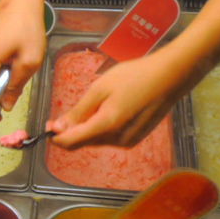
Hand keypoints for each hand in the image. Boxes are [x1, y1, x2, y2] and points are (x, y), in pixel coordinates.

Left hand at [46, 47, 194, 148]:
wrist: (170, 76)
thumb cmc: (135, 76)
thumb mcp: (100, 88)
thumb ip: (79, 111)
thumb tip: (58, 128)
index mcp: (106, 126)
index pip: (72, 142)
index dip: (56, 137)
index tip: (48, 125)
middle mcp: (117, 140)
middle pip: (83, 142)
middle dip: (71, 131)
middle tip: (65, 112)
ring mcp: (128, 141)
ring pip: (96, 140)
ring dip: (87, 128)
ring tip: (95, 105)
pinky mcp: (135, 139)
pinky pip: (109, 138)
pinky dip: (102, 128)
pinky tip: (108, 110)